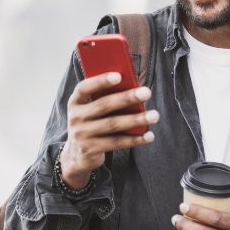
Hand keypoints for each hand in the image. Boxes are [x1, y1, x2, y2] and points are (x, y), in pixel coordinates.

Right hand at [61, 72, 158, 188]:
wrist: (76, 153)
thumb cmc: (90, 122)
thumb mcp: (89, 108)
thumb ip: (103, 97)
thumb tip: (132, 87)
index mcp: (75, 101)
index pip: (84, 87)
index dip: (100, 81)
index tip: (119, 76)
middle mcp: (75, 117)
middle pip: (103, 105)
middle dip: (127, 98)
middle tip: (146, 93)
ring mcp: (81, 134)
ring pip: (112, 125)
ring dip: (136, 120)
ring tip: (154, 115)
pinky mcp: (90, 149)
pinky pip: (116, 143)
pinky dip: (134, 139)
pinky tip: (149, 135)